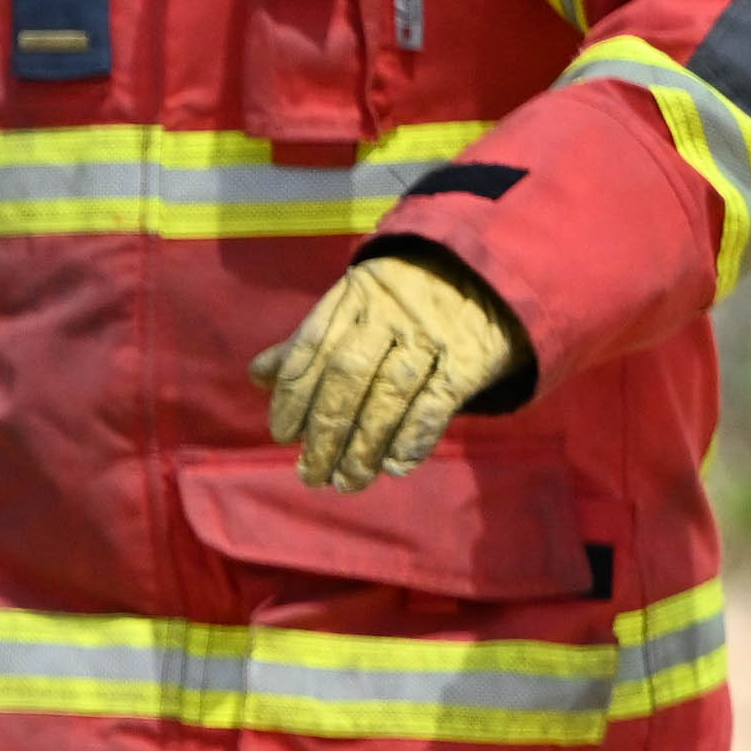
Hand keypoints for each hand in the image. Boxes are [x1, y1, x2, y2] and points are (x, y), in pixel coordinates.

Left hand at [256, 253, 518, 488]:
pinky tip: (396, 466)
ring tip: (347, 482)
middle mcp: (387, 315)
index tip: (283, 436)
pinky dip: (414, 437)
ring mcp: (431, 335)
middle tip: (310, 474)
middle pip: (347, 378)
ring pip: (389, 395)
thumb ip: (311, 340)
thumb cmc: (407, 294)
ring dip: (364, 446)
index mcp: (353, 298)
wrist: (490, 268)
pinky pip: (438, 401)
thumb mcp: (356, 301)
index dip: (293, 397)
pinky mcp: (471, 355)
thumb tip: (259, 376)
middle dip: (324, 432)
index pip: (312, 350)